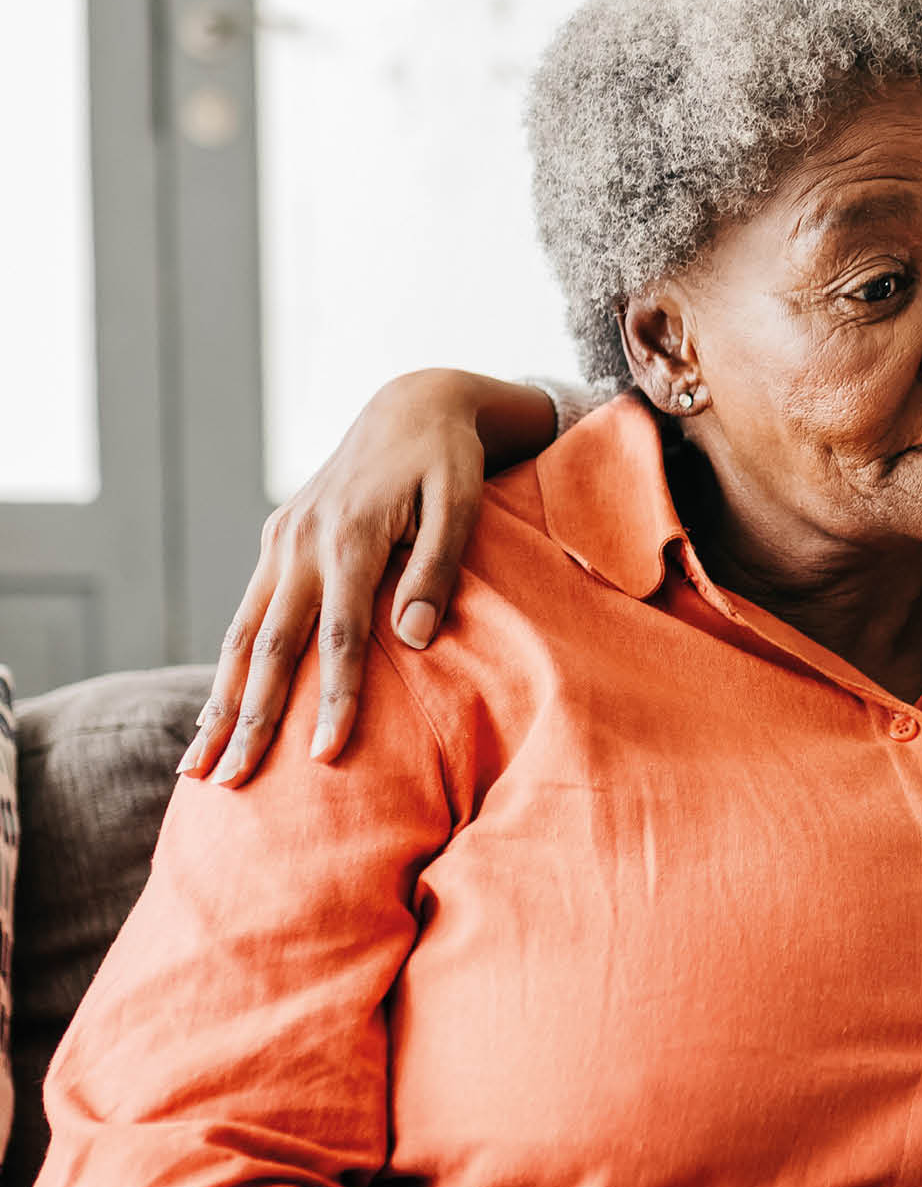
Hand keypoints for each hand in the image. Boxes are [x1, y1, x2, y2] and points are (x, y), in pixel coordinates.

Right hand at [181, 370, 553, 784]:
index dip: (333, 699)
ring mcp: (281, 541)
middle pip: (269, 647)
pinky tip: (218, 708)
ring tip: (197, 764)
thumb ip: (435, 570)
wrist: (412, 405)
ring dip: (220, 701)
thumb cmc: (447, 461)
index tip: (325, 757)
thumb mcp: (460, 506)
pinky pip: (246, 612)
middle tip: (230, 782)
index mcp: (347, 538)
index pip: (338, 638)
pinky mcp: (277, 540)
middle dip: (250, 719)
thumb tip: (413, 639)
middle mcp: (300, 543)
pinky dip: (229, 665)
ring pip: (241, 634)